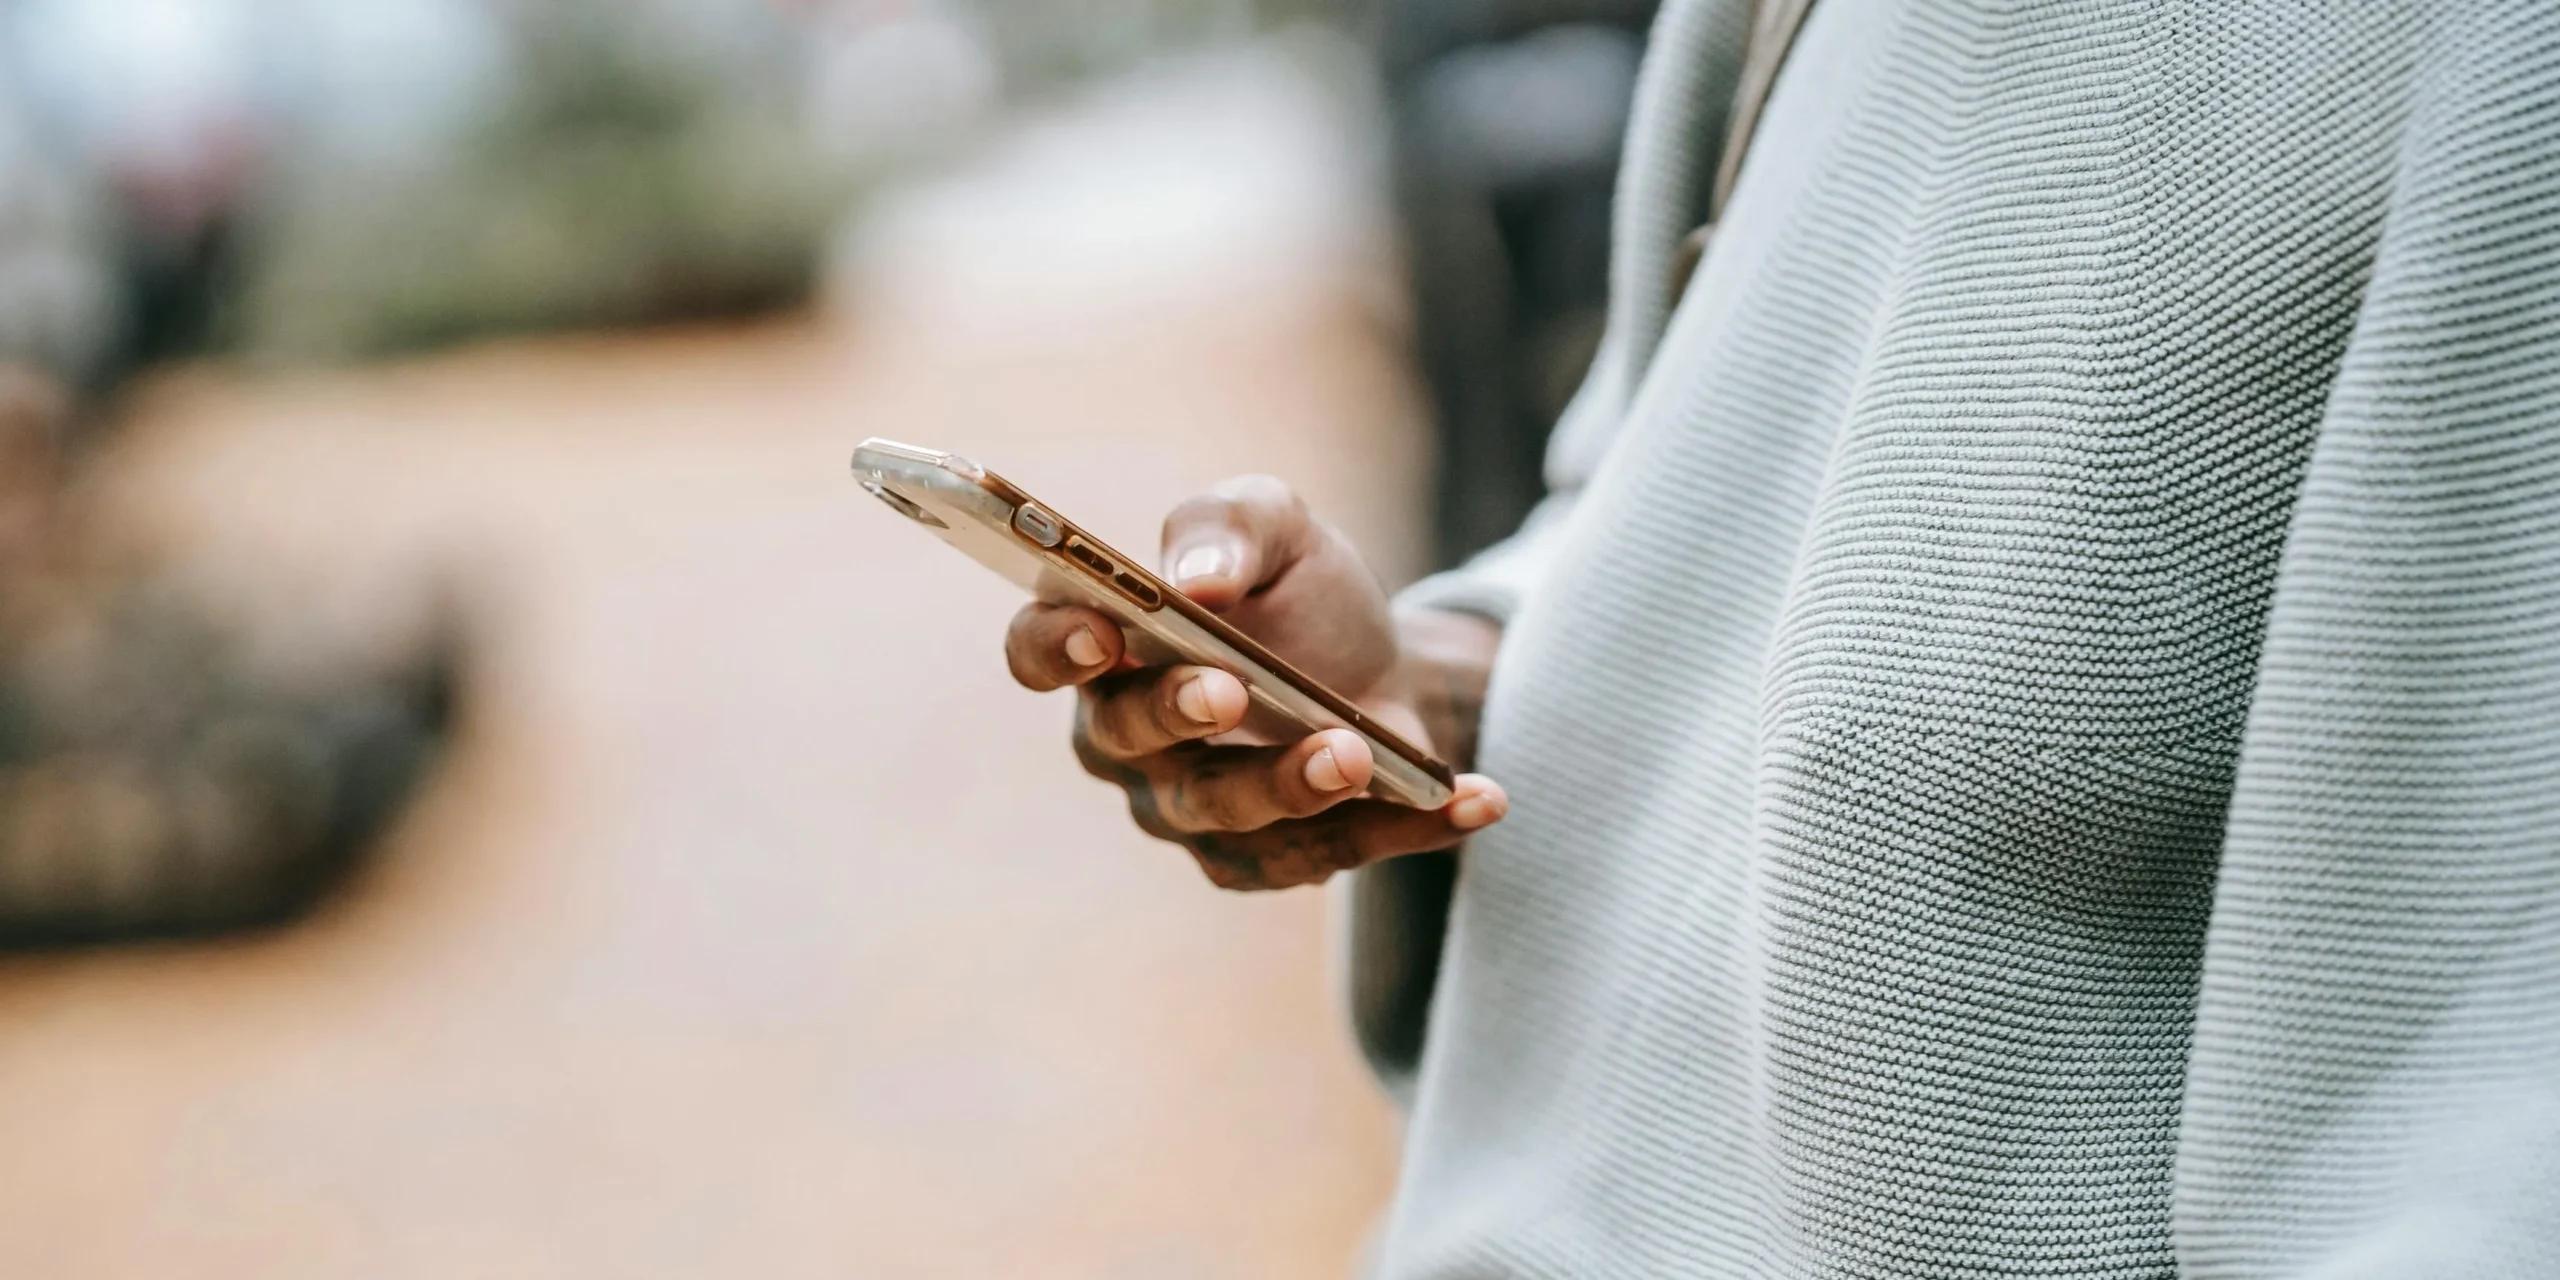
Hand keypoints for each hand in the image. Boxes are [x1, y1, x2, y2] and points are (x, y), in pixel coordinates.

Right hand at [1003, 476, 1506, 890]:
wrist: (1381, 665)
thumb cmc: (1298, 592)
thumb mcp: (1276, 524)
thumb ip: (1229, 525)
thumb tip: (1197, 578)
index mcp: (1103, 643)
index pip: (1039, 651)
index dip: (1056, 647)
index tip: (1102, 631)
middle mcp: (1126, 738)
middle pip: (1126, 740)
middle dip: (1175, 714)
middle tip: (1229, 690)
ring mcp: (1190, 809)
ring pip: (1222, 815)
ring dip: (1289, 785)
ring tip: (1354, 751)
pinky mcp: (1266, 858)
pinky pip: (1323, 855)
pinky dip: (1403, 827)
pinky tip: (1475, 798)